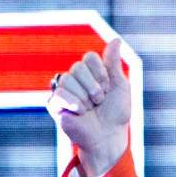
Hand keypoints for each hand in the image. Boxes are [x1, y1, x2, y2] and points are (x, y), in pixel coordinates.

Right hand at [46, 38, 130, 176]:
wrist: (109, 137)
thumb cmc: (116, 114)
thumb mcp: (120, 85)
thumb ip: (114, 63)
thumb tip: (116, 40)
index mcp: (90, 72)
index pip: (90, 57)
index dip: (102, 74)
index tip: (107, 89)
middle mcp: (75, 79)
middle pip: (78, 67)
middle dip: (94, 87)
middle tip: (99, 102)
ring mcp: (64, 91)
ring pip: (68, 79)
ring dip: (85, 97)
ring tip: (90, 109)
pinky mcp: (55, 105)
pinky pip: (59, 94)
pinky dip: (73, 103)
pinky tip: (80, 112)